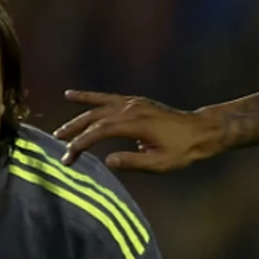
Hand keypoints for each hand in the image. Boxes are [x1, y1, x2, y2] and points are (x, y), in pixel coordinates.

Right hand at [56, 91, 212, 170]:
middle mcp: (131, 109)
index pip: (100, 131)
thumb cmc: (183, 150)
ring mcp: (132, 103)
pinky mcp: (134, 102)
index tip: (69, 157)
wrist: (200, 131)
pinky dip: (88, 97)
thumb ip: (133, 162)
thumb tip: (107, 161)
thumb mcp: (160, 163)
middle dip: (74, 131)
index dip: (82, 143)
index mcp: (136, 124)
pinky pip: (106, 98)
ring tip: (60, 130)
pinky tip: (71, 95)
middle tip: (58, 145)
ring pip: (97, 107)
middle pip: (94, 117)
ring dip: (77, 117)